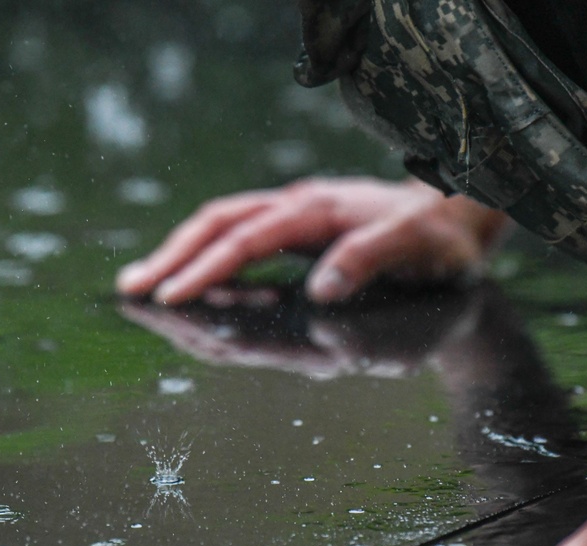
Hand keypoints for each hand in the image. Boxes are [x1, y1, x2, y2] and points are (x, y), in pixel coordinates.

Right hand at [115, 177, 509, 304]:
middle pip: (219, 224)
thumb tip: (319, 292)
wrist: (456, 219)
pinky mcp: (298, 229)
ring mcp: (295, 216)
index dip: (206, 268)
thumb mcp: (418, 249)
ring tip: (139, 285)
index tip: (169, 297)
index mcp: (320, 212)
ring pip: (223, 226)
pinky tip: (189, 280)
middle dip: (173, 257)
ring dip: (180, 253)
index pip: (248, 239)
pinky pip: (240, 238)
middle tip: (130, 291)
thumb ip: (370, 260)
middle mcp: (299, 208)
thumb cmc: (439, 242)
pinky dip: (206, 258)